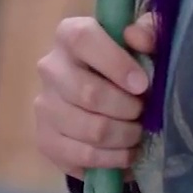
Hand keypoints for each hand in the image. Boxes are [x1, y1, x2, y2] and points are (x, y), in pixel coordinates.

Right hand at [33, 14, 155, 177]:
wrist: (101, 102)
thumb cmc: (126, 67)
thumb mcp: (141, 45)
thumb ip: (147, 33)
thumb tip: (140, 39)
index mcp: (70, 35)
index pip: (83, 39)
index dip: (116, 63)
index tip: (142, 85)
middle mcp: (50, 67)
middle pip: (88, 93)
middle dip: (127, 109)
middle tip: (143, 112)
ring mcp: (44, 106)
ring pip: (91, 129)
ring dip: (125, 136)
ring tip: (137, 133)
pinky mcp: (45, 140)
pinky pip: (83, 156)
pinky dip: (113, 159)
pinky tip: (125, 152)